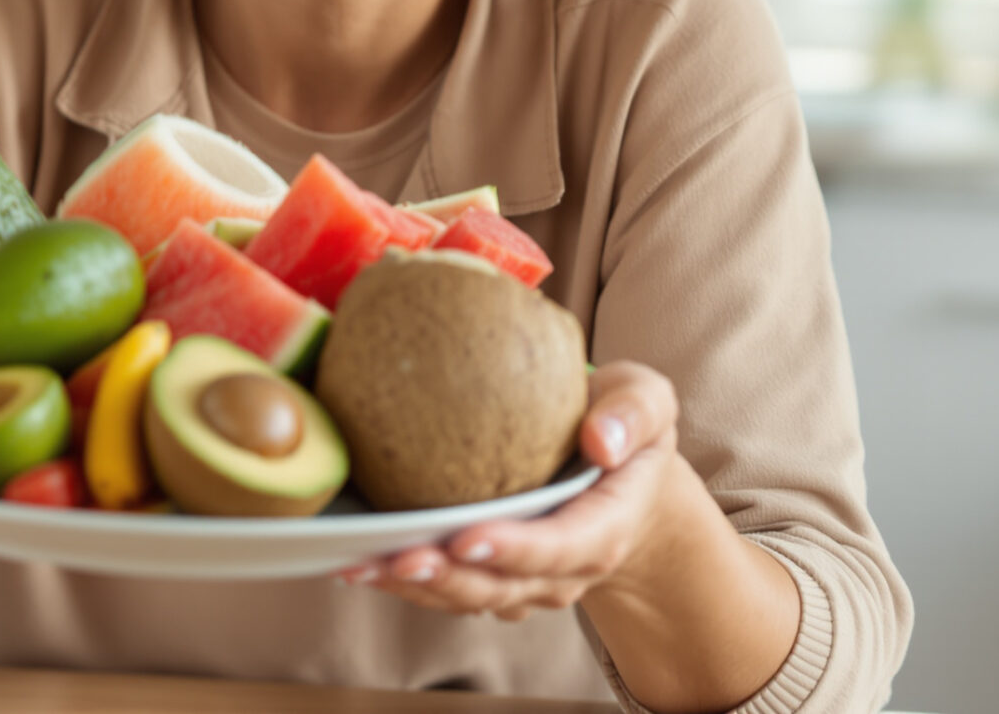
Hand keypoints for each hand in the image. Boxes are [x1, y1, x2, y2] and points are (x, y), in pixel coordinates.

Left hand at [334, 361, 684, 619]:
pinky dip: (400, 581)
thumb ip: (634, 413)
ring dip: (411, 587)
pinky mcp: (489, 576)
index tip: (467, 538)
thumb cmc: (624, 430)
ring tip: (355, 565)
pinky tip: (351, 561)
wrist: (620, 474)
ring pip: (466, 596)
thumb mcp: (647, 402)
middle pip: (502, 586)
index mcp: (603, 527)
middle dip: (447, 577)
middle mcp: (562, 568)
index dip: (514, 550)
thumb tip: (601, 439)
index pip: (561, 548)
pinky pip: (445, 589)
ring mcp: (523, 581)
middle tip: (395, 556)